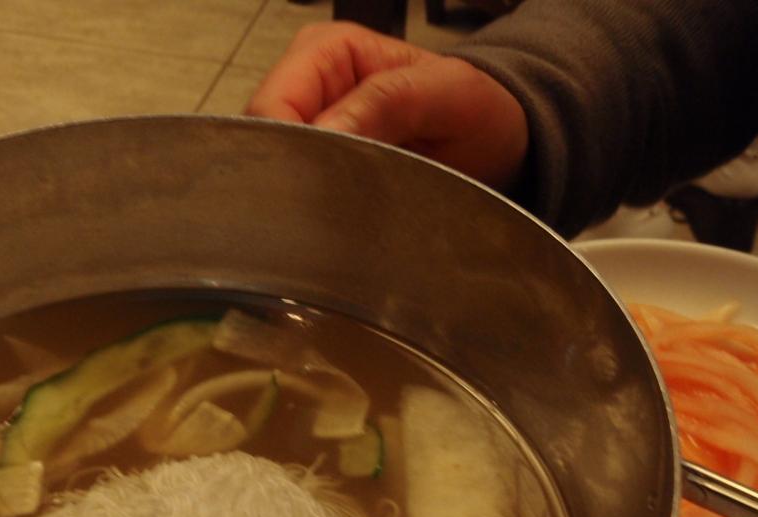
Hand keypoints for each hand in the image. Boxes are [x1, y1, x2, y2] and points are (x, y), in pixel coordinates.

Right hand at [247, 22, 528, 191]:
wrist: (497, 142)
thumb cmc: (477, 109)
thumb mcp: (447, 94)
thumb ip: (386, 102)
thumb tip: (322, 133)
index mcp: (326, 52)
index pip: (271, 104)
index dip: (281, 148)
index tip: (308, 186)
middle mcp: (305, 88)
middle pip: (261, 141)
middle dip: (286, 176)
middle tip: (322, 212)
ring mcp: (306, 130)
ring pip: (270, 172)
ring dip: (296, 197)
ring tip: (334, 217)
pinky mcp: (314, 169)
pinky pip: (292, 192)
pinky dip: (307, 210)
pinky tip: (330, 223)